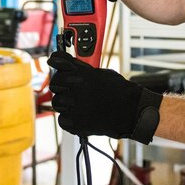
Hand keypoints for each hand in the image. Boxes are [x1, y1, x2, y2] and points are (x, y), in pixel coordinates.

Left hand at [46, 51, 161, 142]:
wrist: (130, 112)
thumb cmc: (119, 91)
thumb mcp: (102, 73)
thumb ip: (84, 70)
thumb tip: (71, 68)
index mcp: (81, 73)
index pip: (57, 61)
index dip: (56, 61)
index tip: (54, 62)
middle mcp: (73, 87)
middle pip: (55, 83)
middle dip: (61, 85)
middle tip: (70, 89)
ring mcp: (72, 106)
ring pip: (57, 102)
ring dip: (65, 103)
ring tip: (79, 104)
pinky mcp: (73, 123)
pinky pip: (62, 119)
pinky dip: (69, 119)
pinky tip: (81, 116)